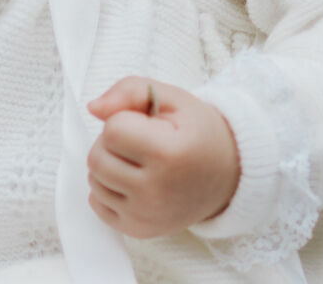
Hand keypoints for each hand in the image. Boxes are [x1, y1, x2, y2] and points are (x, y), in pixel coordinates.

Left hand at [84, 75, 239, 238]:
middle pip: (97, 158)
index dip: (125, 120)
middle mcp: (156, 192)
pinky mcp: (139, 230)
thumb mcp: (172, 98)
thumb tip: (93, 107)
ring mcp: (147, 216)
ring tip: (139, 161)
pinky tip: (133, 181)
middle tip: (141, 142)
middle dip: (112, 143)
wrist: (229, 174)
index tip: (150, 126)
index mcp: (169, 154)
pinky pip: (97, 204)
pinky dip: (109, 189)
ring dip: (109, 165)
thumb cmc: (198, 132)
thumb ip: (130, 90)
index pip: (112, 130)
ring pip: (94, 181)